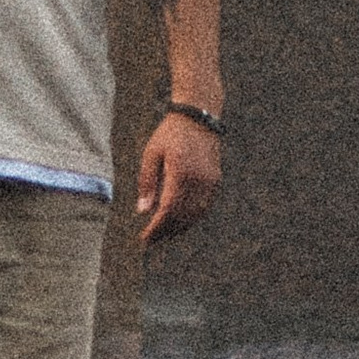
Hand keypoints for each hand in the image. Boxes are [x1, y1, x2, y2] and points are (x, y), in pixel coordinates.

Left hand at [135, 111, 220, 246]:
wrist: (198, 118)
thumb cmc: (170, 134)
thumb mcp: (151, 154)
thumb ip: (147, 182)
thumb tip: (143, 211)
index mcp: (180, 172)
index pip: (169, 210)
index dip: (157, 227)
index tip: (145, 238)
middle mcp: (198, 180)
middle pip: (183, 216)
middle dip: (166, 231)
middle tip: (151, 240)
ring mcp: (210, 181)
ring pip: (195, 215)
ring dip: (180, 228)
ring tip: (163, 234)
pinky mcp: (216, 181)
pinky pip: (204, 207)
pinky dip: (191, 218)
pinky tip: (179, 221)